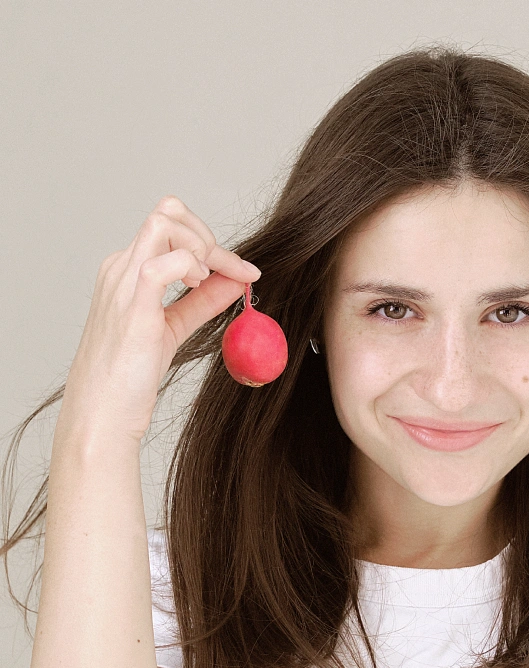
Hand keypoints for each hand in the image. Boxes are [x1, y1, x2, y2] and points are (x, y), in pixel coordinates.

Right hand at [57, 195, 262, 445]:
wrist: (103, 412)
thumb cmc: (129, 374)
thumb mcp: (174, 327)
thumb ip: (203, 301)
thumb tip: (236, 280)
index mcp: (128, 271)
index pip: (172, 228)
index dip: (213, 243)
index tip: (244, 270)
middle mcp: (121, 268)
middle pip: (168, 213)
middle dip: (208, 235)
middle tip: (225, 271)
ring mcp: (124, 282)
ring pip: (165, 223)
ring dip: (201, 245)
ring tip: (206, 280)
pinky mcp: (132, 305)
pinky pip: (163, 262)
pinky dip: (191, 265)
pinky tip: (198, 287)